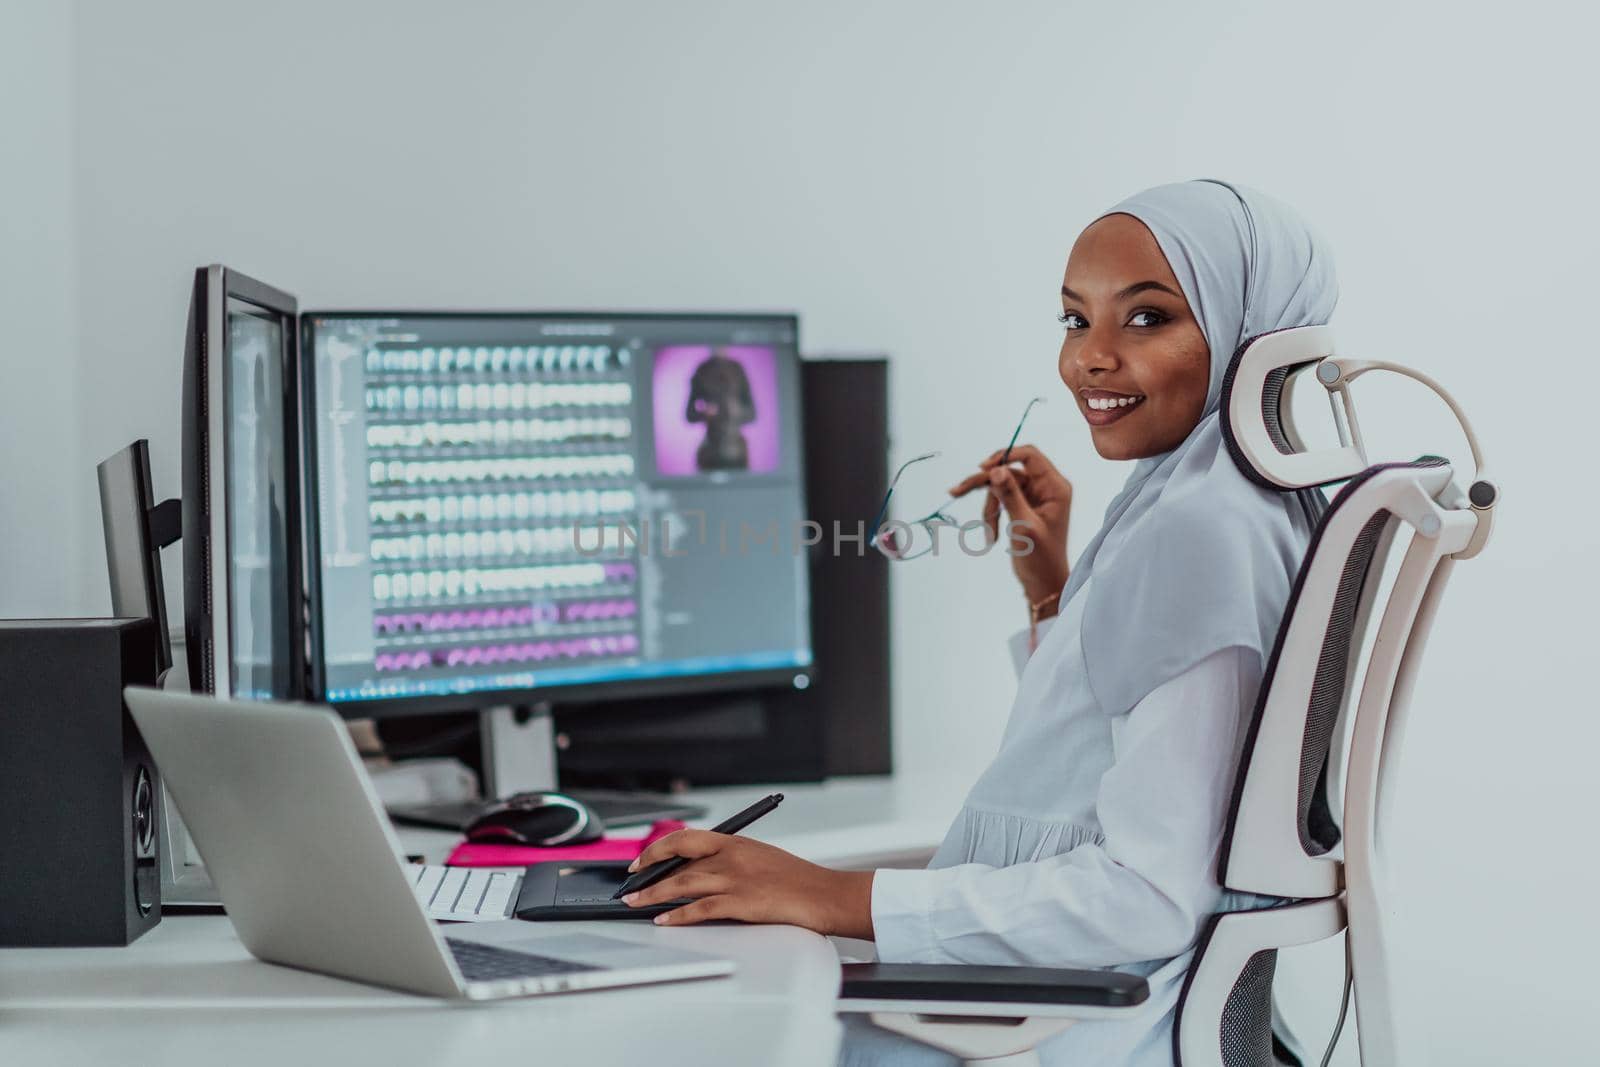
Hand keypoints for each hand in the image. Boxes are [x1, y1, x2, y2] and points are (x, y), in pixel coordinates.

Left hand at [620, 829, 874, 937]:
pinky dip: (677, 915)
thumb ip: (730, 860)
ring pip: (681, 884)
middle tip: (630, 884)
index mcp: (735, 841)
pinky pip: (699, 909)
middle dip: (647, 873)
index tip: (643, 860)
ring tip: (635, 904)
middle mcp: (730, 856)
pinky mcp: (739, 903)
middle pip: (676, 860)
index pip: (685, 838)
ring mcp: (733, 879)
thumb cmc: (798, 879)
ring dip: (653, 895)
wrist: (824, 894)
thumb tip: (698, 872)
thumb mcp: (759, 857)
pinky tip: (663, 920)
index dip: (658, 849)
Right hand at [949, 444, 1071, 606]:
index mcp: (1055, 487)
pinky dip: (991, 514)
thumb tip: (996, 469)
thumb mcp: (1024, 525)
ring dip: (989, 507)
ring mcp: (1033, 496)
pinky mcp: (1022, 506)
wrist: (1043, 583)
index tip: (983, 469)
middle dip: (985, 483)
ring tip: (988, 532)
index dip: (1004, 457)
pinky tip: (991, 535)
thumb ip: (1010, 495)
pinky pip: (1000, 500)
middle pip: (1009, 471)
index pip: (1029, 456)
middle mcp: (1045, 487)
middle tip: (956, 492)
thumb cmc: (1041, 558)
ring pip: (1000, 486)